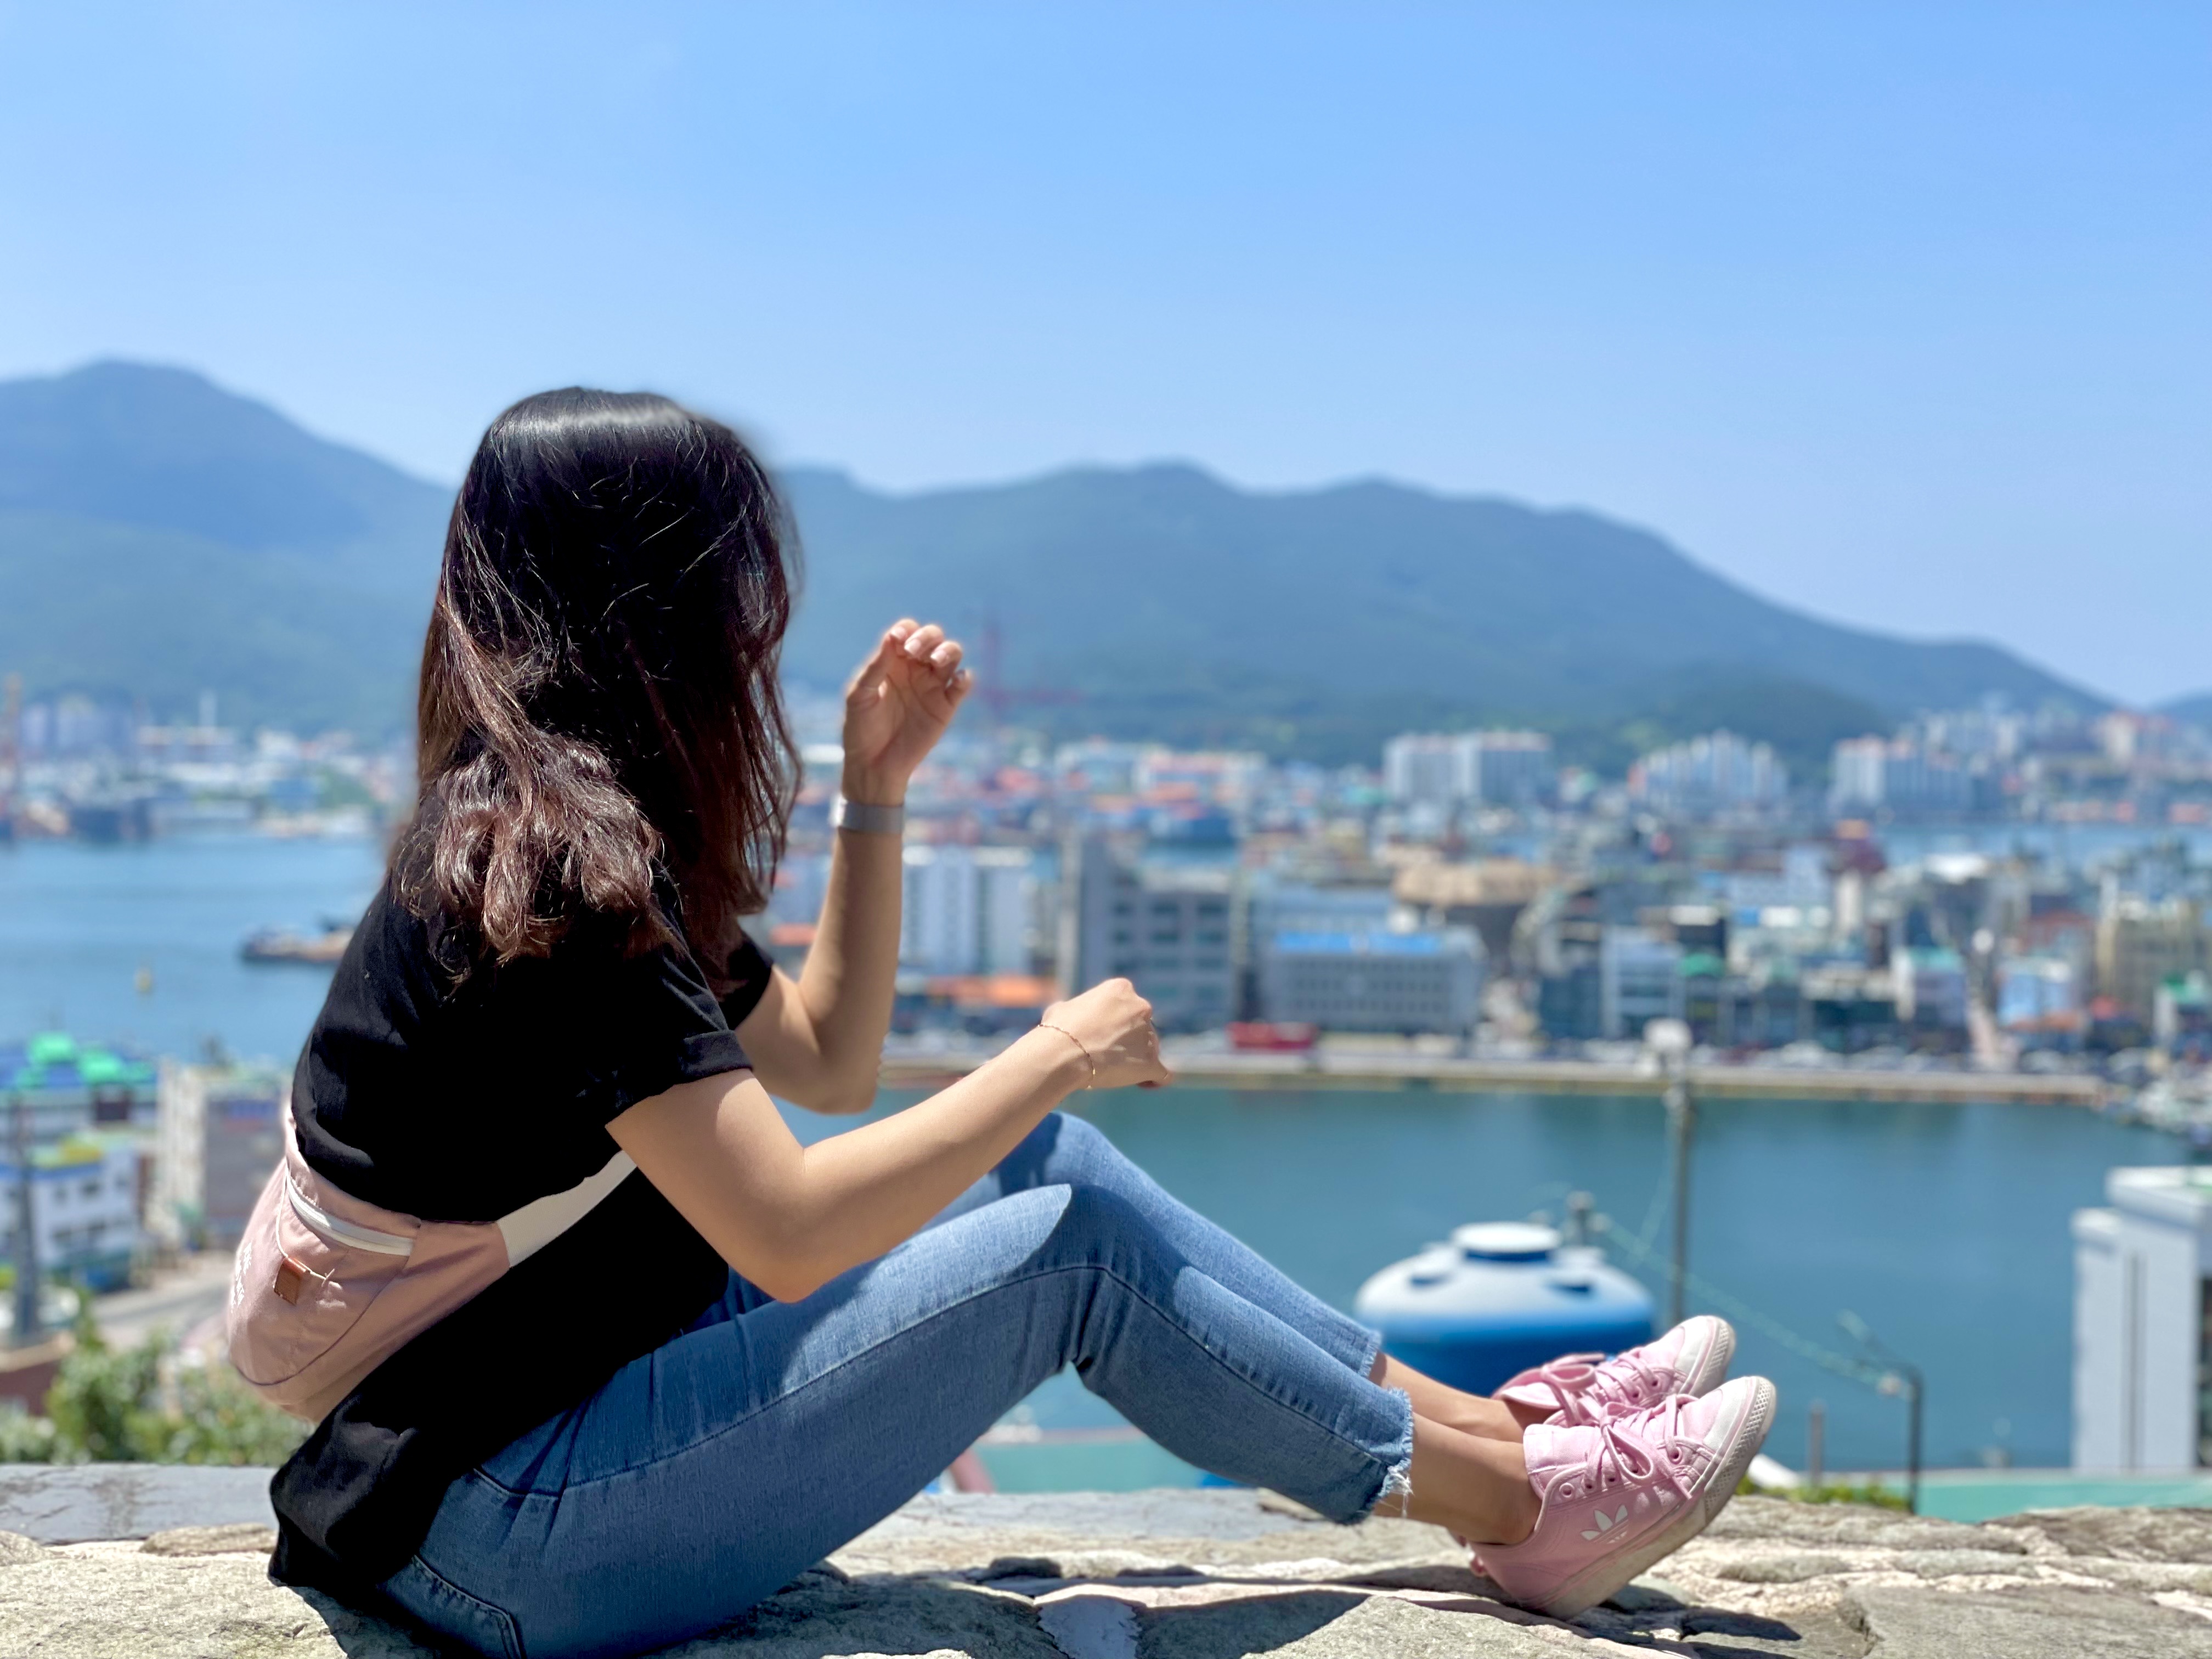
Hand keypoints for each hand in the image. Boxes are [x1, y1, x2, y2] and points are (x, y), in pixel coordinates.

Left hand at [841, 619, 972, 804]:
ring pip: (951, 655)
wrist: (874, 764)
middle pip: (933, 637)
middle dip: (928, 637)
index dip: (906, 630)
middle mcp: (915, 669)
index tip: (898, 641)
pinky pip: (962, 685)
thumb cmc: (861, 728)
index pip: (906, 632)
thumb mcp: (861, 695)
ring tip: (936, 662)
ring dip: (948, 651)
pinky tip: (957, 680)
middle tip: (914, 651)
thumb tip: (892, 636)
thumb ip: (876, 666)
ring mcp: (932, 686)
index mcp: (892, 662)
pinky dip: (965, 678)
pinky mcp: (946, 706)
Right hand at [1038, 979, 1173, 1091]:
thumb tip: (1070, 1015)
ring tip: (1115, 1072)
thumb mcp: (1064, 1008)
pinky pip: (1162, 1073)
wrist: (1062, 1053)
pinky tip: (1145, 1084)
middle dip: (1128, 1040)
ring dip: (1137, 1059)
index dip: (1115, 1022)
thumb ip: (1078, 1009)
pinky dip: (1154, 1079)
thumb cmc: (1059, 1030)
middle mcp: (1141, 1007)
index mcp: (1121, 989)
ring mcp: (1148, 1035)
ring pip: (1150, 1049)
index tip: (1101, 1035)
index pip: (1126, 1006)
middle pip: (1141, 1027)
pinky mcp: (1151, 1061)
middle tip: (1106, 1054)